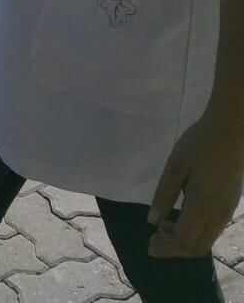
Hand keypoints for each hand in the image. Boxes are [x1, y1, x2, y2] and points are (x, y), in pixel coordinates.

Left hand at [147, 112, 243, 257]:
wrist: (231, 132)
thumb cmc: (199, 144)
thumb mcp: (175, 165)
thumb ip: (164, 194)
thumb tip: (152, 221)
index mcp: (202, 206)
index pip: (183, 242)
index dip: (165, 248)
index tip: (149, 244)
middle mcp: (217, 215)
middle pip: (196, 248)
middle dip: (174, 249)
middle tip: (154, 238)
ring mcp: (227, 211)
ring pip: (206, 241)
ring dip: (185, 241)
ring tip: (165, 226)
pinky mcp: (230, 205)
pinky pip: (213, 230)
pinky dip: (196, 233)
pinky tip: (182, 216)